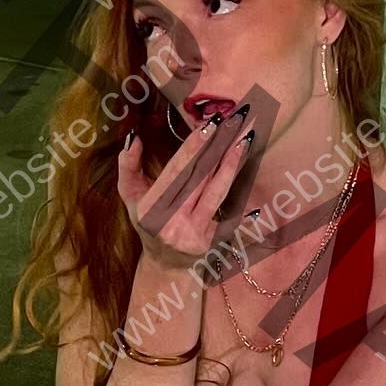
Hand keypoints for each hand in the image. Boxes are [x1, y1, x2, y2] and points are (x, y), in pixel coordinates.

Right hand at [118, 104, 254, 272]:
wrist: (164, 264)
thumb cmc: (148, 221)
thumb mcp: (130, 195)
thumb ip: (128, 165)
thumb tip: (134, 137)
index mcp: (150, 207)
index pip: (176, 170)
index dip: (193, 147)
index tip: (208, 123)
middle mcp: (170, 221)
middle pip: (199, 177)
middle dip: (218, 146)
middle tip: (234, 121)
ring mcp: (191, 234)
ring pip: (216, 194)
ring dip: (231, 166)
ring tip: (244, 141)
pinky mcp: (209, 245)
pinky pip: (229, 226)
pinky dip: (243, 219)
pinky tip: (257, 207)